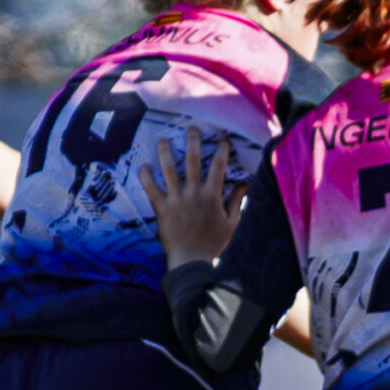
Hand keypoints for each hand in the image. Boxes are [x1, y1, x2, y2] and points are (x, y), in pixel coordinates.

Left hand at [140, 127, 243, 269]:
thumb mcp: (231, 223)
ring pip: (169, 171)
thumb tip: (245, 184)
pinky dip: (147, 177)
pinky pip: (151, 189)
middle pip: (192, 161)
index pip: (218, 167)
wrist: (191, 262)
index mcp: (212, 196)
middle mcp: (193, 194)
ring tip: (164, 140)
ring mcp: (176, 200)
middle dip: (193, 142)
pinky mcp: (162, 209)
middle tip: (192, 128)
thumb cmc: (213, 244)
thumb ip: (236, 201)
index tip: (223, 139)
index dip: (222, 151)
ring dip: (166, 153)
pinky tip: (144, 166)